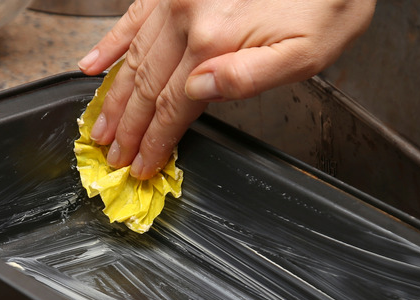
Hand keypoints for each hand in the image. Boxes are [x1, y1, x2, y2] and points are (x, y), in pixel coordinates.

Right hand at [78, 0, 375, 179]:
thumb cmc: (327, 2)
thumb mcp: (306, 51)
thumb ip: (248, 77)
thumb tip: (196, 94)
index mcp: (215, 40)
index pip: (173, 105)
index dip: (154, 140)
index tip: (140, 164)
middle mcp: (186, 15)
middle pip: (147, 85)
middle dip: (128, 127)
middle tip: (113, 155)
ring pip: (133, 56)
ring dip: (114, 96)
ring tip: (99, 125)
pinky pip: (132, 18)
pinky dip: (111, 44)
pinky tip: (93, 64)